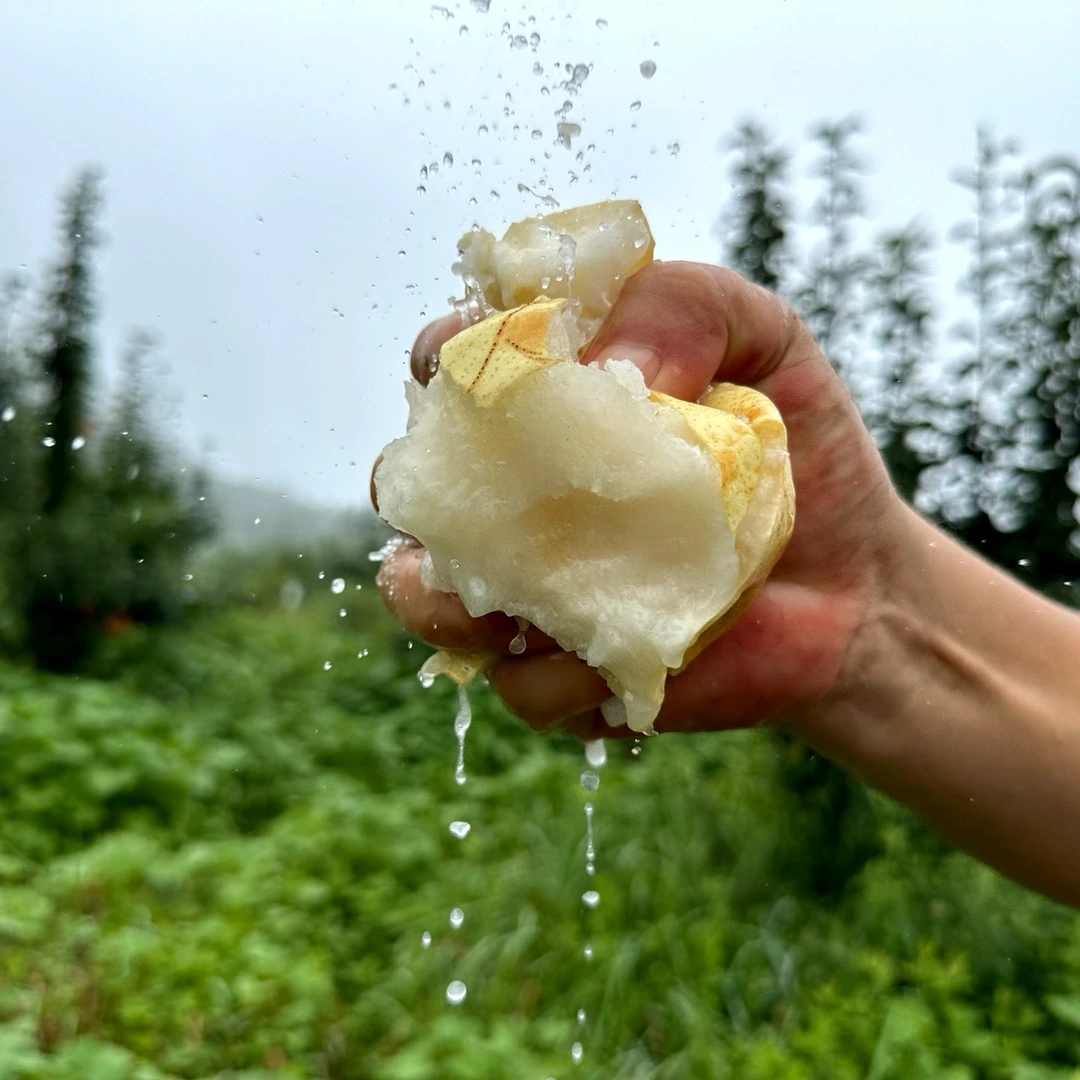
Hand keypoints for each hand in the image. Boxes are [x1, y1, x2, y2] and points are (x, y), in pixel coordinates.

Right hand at [374, 260, 903, 738]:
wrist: (856, 584)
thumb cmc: (800, 450)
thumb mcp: (763, 338)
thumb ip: (683, 307)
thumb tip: (610, 376)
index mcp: (551, 410)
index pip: (455, 371)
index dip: (442, 361)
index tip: (461, 364)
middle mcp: (523, 499)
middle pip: (416, 491)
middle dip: (419, 488)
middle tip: (482, 490)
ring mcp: (534, 592)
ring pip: (431, 602)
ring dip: (453, 599)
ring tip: (532, 589)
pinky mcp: (568, 676)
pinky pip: (522, 687)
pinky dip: (563, 673)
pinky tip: (618, 654)